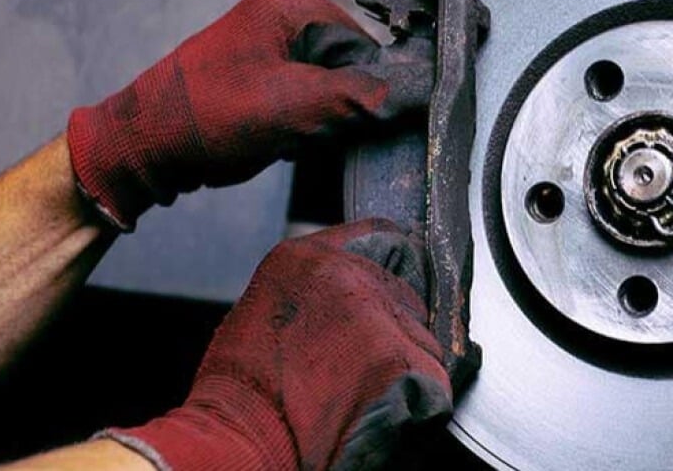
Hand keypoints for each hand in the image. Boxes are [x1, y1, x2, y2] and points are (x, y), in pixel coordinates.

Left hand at [67, 0, 399, 229]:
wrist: (146, 146)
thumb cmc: (205, 116)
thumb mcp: (293, 107)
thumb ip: (358, 98)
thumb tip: (408, 98)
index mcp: (295, 2)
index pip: (367, 49)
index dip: (364, 92)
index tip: (344, 123)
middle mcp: (288, 14)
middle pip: (353, 70)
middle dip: (339, 109)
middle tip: (305, 131)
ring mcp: (277, 45)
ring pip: (335, 91)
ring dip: (322, 123)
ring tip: (287, 135)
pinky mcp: (270, 76)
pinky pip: (313, 102)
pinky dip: (306, 127)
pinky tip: (281, 139)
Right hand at [99, 220, 453, 469]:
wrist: (239, 437)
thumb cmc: (241, 390)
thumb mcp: (264, 312)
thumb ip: (314, 294)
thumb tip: (346, 302)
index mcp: (306, 258)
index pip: (380, 235)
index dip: (395, 263)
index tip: (403, 278)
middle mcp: (346, 274)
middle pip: (407, 295)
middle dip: (398, 328)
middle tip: (368, 364)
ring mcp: (376, 313)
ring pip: (423, 337)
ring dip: (409, 364)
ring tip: (368, 390)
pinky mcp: (398, 357)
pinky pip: (433, 376)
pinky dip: (421, 396)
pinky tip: (387, 408)